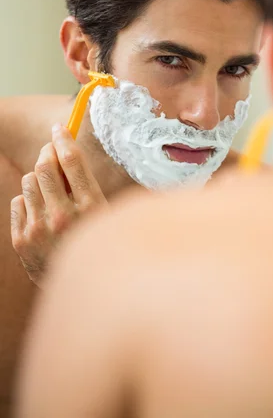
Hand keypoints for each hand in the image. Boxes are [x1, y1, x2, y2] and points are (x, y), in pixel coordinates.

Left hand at [11, 124, 106, 285]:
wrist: (85, 290)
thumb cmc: (101, 246)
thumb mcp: (107, 215)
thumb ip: (90, 187)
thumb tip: (70, 155)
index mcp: (90, 207)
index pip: (71, 160)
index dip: (63, 138)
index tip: (60, 128)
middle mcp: (63, 216)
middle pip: (44, 166)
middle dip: (47, 153)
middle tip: (52, 152)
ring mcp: (39, 229)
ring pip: (28, 181)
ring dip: (38, 177)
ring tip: (50, 187)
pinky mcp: (22, 240)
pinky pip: (18, 202)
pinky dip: (28, 200)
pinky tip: (42, 209)